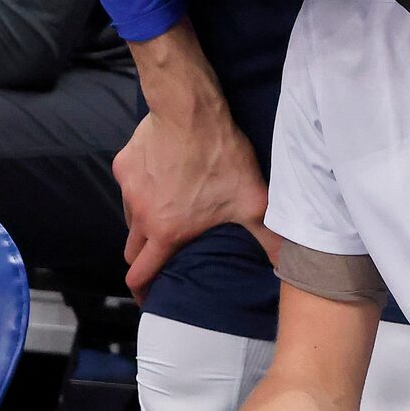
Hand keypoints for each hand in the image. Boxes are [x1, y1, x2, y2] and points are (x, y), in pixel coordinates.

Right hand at [114, 109, 267, 301]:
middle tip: (160, 262)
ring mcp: (128, 190)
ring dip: (144, 225)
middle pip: (132, 252)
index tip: (148, 300)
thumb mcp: (252, 201)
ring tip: (166, 217)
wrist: (189, 110)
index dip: (142, 292)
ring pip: (130, 219)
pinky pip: (129, 188)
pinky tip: (162, 180)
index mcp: (166, 231)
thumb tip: (286, 267)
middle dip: (143, 262)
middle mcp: (140, 215)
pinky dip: (142, 191)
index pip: (141, 274)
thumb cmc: (221, 156)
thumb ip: (268, 238)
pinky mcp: (123, 166)